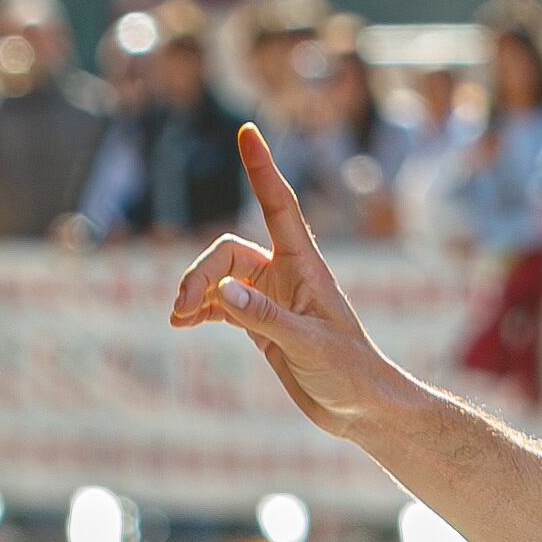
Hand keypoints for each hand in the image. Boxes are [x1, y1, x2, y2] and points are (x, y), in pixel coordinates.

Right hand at [170, 126, 400, 436]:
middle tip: (184, 306)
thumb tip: (222, 291)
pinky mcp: (262, 323)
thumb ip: (265, 319)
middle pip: (229, 250)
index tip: (248, 131)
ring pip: (220, 276)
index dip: (262, 168)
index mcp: (307, 267)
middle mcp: (287, 275)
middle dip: (201, 271)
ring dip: (196, 291)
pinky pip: (221, 304)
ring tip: (178, 318)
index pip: (279, 206)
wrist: (363, 410)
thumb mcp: (309, 346)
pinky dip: (201, 309)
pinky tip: (182, 324)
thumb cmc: (351, 374)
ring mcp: (272, 298)